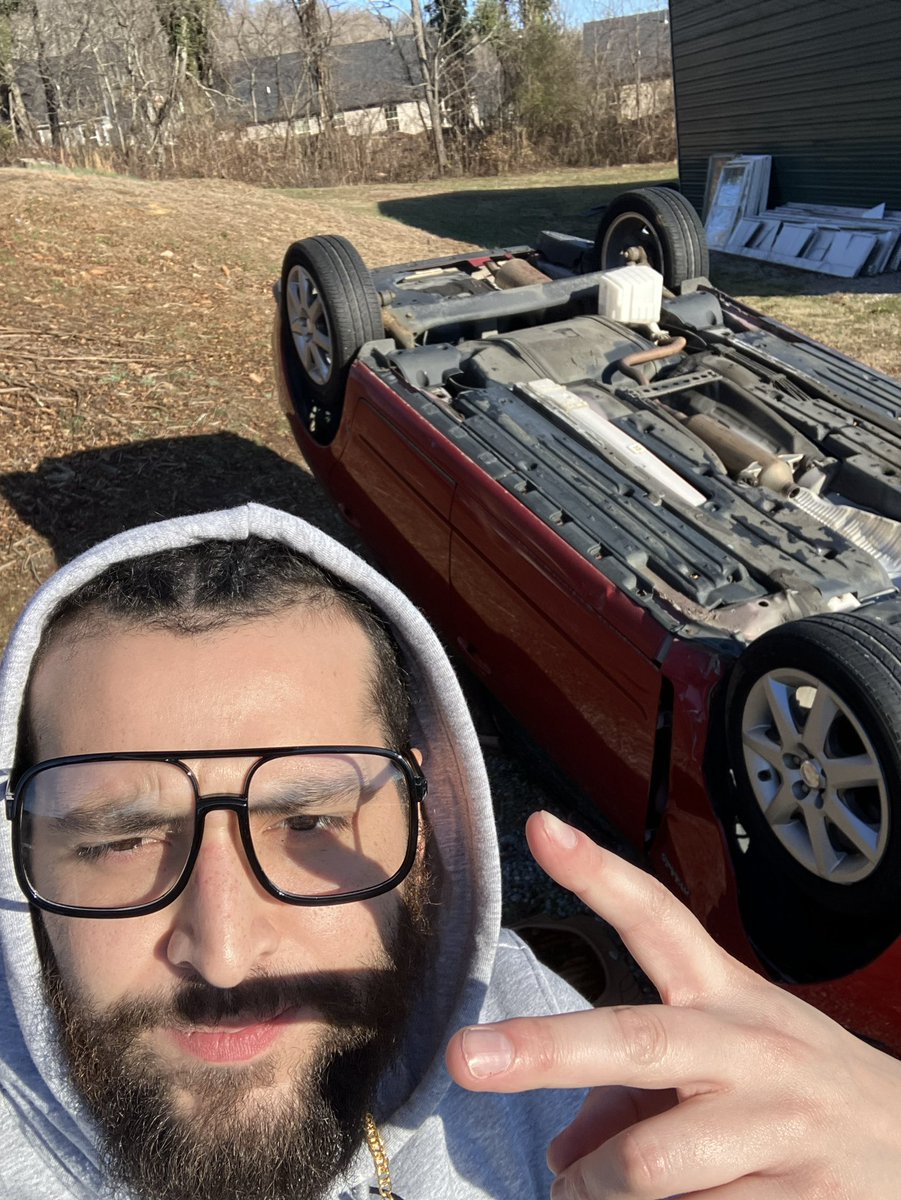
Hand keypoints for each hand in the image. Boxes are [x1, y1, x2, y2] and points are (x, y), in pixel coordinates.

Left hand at [445, 811, 900, 1197]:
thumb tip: (562, 1155)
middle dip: (544, 1048)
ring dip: (593, 1188)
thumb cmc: (794, 1090)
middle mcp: (746, 1048)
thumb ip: (634, 1090)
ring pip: (646, 1164)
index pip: (657, 917)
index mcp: (723, 996)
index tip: (540, 828)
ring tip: (582, 1191)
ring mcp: (776, 1127)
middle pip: (635, 1042)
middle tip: (466, 1059)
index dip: (597, 872)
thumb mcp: (724, 1058)